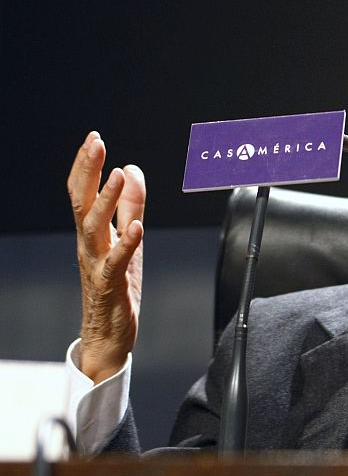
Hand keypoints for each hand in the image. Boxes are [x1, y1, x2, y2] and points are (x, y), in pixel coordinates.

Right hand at [67, 132, 145, 382]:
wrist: (107, 337)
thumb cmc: (116, 287)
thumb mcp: (128, 240)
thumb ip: (130, 207)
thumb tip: (133, 169)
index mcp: (91, 234)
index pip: (82, 193)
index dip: (87, 166)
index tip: (94, 138)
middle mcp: (89, 246)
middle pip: (81, 203)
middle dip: (88, 171)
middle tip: (96, 143)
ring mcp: (97, 265)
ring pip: (94, 228)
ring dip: (105, 200)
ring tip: (118, 175)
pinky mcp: (110, 285)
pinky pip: (116, 262)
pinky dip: (126, 243)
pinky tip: (137, 227)